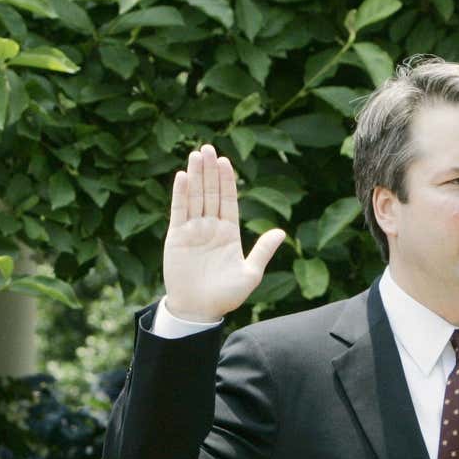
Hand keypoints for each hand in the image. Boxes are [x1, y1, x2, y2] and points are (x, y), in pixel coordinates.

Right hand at [162, 144, 285, 321]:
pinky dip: (180, 194)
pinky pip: (179, 211)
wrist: (199, 310)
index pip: (228, 200)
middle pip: (210, 193)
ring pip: (195, 197)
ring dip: (195, 176)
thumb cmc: (226, 296)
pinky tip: (182, 177)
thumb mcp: (250, 274)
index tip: (226, 161)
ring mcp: (193, 231)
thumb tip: (281, 232)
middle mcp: (210, 227)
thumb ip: (263, 251)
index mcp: (229, 233)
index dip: (227, 181)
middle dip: (210, 171)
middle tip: (209, 148)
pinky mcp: (176, 237)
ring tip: (196, 154)